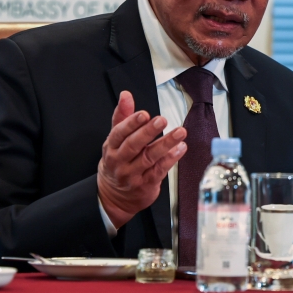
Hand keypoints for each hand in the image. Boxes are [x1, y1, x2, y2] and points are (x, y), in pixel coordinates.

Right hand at [97, 91, 186, 228]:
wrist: (115, 197)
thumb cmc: (118, 161)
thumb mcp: (116, 139)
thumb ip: (122, 116)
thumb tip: (126, 95)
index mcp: (111, 148)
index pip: (119, 134)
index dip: (131, 123)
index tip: (144, 114)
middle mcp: (120, 162)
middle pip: (133, 146)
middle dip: (148, 132)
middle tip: (162, 120)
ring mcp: (132, 175)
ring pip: (149, 158)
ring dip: (166, 144)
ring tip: (180, 132)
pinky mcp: (146, 185)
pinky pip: (159, 171)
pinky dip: (170, 159)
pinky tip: (180, 148)